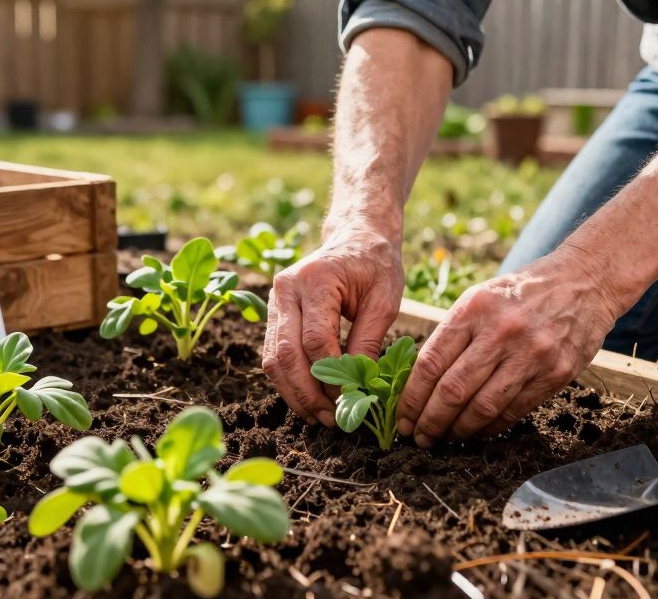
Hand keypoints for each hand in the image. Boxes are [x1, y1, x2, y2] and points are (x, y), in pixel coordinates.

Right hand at [262, 221, 404, 426]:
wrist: (356, 236)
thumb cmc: (376, 265)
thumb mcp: (385, 300)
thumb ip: (369, 341)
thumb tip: (358, 387)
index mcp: (316, 279)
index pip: (316, 340)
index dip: (331, 377)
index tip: (351, 399)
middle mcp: (286, 288)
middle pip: (285, 353)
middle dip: (307, 392)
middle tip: (331, 420)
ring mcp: (275, 299)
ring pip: (272, 358)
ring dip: (294, 392)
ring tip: (320, 416)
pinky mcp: (274, 312)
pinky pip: (273, 353)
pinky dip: (289, 380)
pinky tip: (310, 398)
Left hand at [396, 247, 624, 445]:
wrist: (583, 282)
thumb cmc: (521, 292)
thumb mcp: (480, 297)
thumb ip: (453, 333)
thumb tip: (419, 381)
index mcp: (474, 309)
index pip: (431, 363)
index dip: (411, 398)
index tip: (401, 417)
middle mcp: (501, 332)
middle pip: (453, 390)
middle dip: (430, 421)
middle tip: (418, 437)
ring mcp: (532, 354)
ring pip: (483, 407)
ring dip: (458, 430)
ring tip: (445, 439)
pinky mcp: (556, 373)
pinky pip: (514, 411)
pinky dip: (491, 427)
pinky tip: (477, 432)